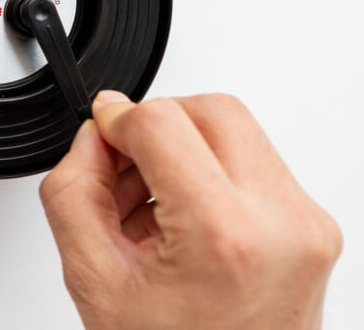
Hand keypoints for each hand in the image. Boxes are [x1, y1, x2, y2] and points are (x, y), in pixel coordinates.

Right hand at [40, 91, 340, 329]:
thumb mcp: (93, 277)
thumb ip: (75, 189)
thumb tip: (94, 136)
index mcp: (223, 234)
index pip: (163, 122)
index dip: (119, 119)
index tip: (102, 131)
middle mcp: (281, 222)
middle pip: (211, 110)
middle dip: (157, 125)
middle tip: (126, 163)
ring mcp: (306, 224)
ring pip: (237, 129)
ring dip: (184, 147)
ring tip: (153, 203)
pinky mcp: (314, 228)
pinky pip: (256, 163)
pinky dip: (211, 171)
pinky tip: (183, 215)